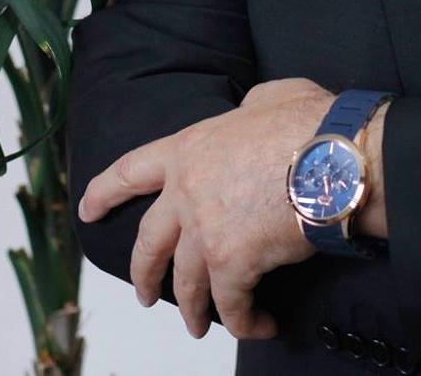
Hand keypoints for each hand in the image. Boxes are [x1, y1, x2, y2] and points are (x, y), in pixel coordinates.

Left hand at [76, 77, 333, 340]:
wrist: (333, 156)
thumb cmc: (308, 122)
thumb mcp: (268, 96)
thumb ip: (245, 110)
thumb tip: (248, 115)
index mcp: (189, 148)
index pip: (131, 171)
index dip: (104, 192)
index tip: (86, 210)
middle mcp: (186, 192)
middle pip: (148, 242)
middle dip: (143, 273)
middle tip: (145, 294)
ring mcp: (205, 230)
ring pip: (185, 283)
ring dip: (193, 310)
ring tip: (199, 325)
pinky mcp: (232, 263)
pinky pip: (231, 306)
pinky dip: (245, 321)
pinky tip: (260, 324)